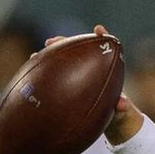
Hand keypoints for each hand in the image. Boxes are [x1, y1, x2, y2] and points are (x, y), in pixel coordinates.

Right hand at [44, 25, 143, 143]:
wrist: (112, 123)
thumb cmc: (119, 113)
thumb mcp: (122, 111)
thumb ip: (123, 106)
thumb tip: (122, 103)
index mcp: (107, 70)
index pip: (106, 49)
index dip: (102, 37)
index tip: (98, 30)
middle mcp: (91, 69)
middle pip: (79, 50)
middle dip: (66, 43)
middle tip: (53, 41)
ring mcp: (78, 76)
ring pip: (64, 61)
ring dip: (51, 55)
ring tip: (37, 54)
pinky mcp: (68, 86)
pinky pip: (55, 77)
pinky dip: (45, 74)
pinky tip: (32, 73)